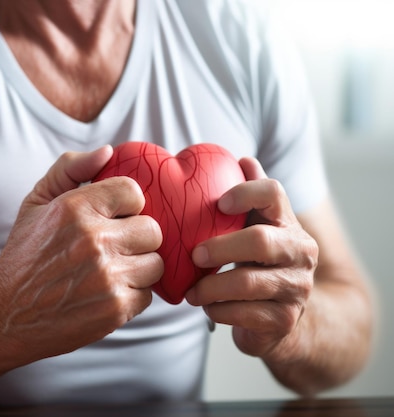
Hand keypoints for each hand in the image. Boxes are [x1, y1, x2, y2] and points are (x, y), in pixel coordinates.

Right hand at [0, 146, 163, 363]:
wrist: (7, 315)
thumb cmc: (24, 255)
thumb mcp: (35, 203)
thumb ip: (70, 169)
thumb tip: (108, 152)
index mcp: (74, 209)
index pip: (133, 191)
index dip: (127, 205)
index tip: (114, 217)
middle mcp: (93, 240)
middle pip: (152, 229)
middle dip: (135, 237)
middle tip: (114, 246)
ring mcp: (107, 277)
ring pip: (155, 263)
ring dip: (138, 267)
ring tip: (111, 270)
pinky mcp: (115, 308)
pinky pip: (147, 294)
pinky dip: (131, 294)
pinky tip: (106, 292)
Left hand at [185, 158, 318, 360]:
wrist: (285, 318)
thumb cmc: (260, 265)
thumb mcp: (258, 230)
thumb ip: (252, 199)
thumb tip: (243, 159)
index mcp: (287, 222)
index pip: (274, 192)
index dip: (245, 192)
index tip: (219, 203)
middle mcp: (300, 252)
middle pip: (260, 241)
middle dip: (220, 248)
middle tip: (194, 256)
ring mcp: (296, 288)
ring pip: (248, 283)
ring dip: (211, 287)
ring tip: (191, 292)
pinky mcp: (284, 319)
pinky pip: (244, 314)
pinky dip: (218, 311)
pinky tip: (208, 307)